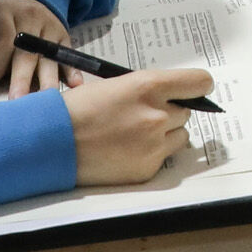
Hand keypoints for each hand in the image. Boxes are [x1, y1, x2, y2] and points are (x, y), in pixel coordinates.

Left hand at [0, 0, 73, 95]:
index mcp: (4, 13)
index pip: (2, 42)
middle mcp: (30, 17)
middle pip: (27, 51)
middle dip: (22, 78)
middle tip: (17, 101)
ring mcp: (49, 26)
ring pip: (49, 55)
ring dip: (48, 79)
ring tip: (46, 101)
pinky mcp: (64, 33)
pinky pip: (68, 53)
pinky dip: (72, 69)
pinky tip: (74, 85)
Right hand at [63, 68, 212, 185]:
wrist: (52, 142)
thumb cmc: (80, 109)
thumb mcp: (117, 86)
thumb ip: (149, 90)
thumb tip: (174, 95)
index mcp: (149, 87)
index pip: (199, 83)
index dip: (199, 86)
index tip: (198, 90)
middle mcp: (157, 115)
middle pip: (187, 111)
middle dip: (171, 111)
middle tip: (144, 115)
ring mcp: (154, 144)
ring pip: (180, 135)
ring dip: (166, 134)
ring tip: (135, 134)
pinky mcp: (147, 168)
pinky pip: (164, 157)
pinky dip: (151, 154)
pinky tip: (126, 151)